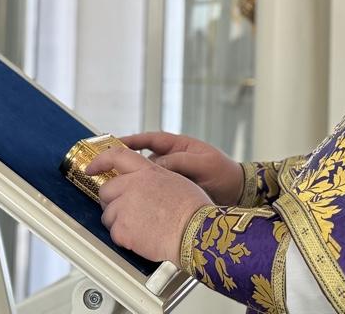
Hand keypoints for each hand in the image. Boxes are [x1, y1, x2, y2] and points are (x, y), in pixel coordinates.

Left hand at [87, 147, 210, 263]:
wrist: (195, 232)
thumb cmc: (193, 210)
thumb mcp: (176, 180)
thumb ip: (154, 178)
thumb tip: (145, 183)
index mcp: (147, 171)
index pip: (117, 156)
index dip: (100, 161)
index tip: (91, 167)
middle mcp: (132, 185)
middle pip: (106, 189)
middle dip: (112, 200)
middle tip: (126, 210)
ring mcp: (125, 207)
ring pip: (107, 214)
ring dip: (118, 221)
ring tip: (141, 227)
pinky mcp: (122, 229)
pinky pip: (114, 233)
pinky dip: (124, 238)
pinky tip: (142, 238)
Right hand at [121, 132, 243, 205]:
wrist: (237, 193)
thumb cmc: (223, 172)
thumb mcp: (202, 163)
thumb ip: (178, 162)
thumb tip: (154, 167)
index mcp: (177, 146)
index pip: (148, 140)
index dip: (129, 141)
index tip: (112, 144)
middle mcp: (170, 160)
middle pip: (141, 160)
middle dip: (124, 165)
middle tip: (106, 171)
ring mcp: (170, 176)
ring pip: (145, 178)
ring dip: (133, 183)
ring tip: (117, 190)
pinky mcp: (172, 193)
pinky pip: (153, 192)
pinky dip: (144, 196)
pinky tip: (135, 204)